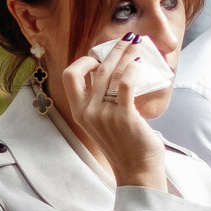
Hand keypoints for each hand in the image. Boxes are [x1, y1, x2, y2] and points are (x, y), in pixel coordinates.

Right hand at [56, 36, 170, 190]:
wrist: (137, 171)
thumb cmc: (125, 145)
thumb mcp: (103, 123)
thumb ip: (101, 102)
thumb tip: (115, 72)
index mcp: (79, 112)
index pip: (70, 76)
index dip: (84, 61)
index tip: (100, 57)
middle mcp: (88, 112)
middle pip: (95, 69)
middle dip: (113, 50)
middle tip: (127, 39)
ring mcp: (104, 115)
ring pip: (111, 73)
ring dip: (125, 53)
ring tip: (136, 44)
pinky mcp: (123, 117)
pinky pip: (125, 84)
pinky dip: (133, 68)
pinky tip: (140, 62)